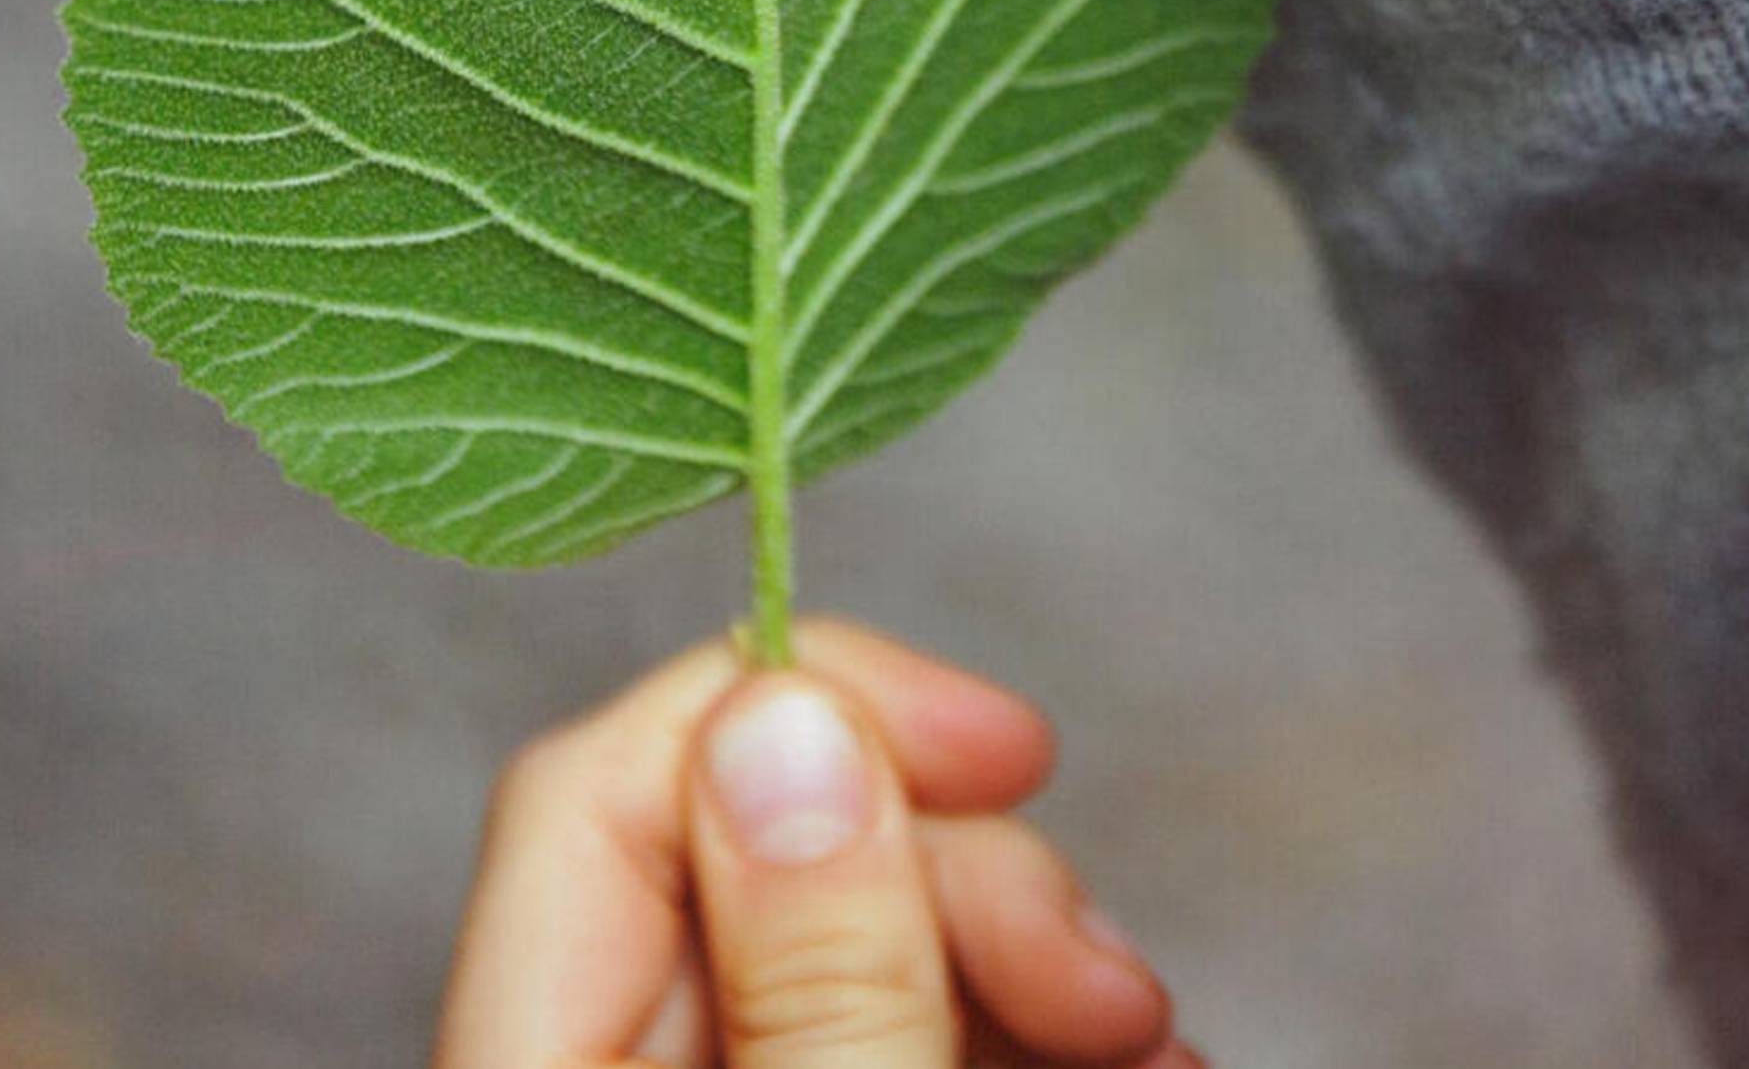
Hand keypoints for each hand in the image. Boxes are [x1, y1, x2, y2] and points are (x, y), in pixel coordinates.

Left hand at [432, 620, 1194, 1068]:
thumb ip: (821, 983)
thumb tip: (788, 716)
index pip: (597, 792)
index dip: (802, 714)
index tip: (1008, 744)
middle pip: (754, 855)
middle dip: (962, 873)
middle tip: (1110, 983)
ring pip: (852, 937)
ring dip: (1023, 954)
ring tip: (1152, 1046)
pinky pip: (899, 1020)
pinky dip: (1017, 1024)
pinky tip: (1122, 1059)